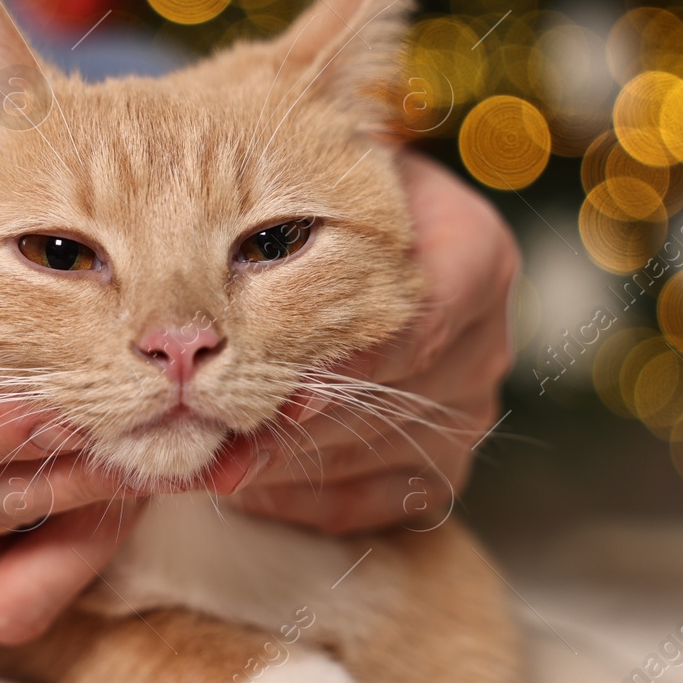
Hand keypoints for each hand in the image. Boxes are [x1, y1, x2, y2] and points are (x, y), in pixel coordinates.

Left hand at [220, 152, 519, 533]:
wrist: (363, 240)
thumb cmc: (331, 203)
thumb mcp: (322, 179)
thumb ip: (290, 212)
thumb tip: (223, 264)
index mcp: (476, 254)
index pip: (421, 325)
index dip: (353, 366)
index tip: (285, 396)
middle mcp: (485, 340)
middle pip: (389, 400)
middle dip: (290, 422)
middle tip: (204, 436)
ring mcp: (469, 411)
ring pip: (367, 455)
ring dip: (279, 464)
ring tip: (197, 456)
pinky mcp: (441, 468)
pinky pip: (368, 503)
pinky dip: (298, 500)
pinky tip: (242, 482)